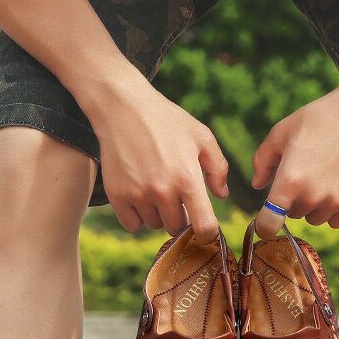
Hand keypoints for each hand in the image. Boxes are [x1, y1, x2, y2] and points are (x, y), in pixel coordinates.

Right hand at [85, 70, 227, 242]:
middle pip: (177, 227)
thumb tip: (222, 196)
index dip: (207, 232)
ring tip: (155, 188)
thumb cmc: (166, 120)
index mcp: (188, 180)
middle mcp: (163, 191)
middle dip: (180, 216)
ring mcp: (138, 195)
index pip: (204, 227)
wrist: (122, 106)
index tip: (204, 226)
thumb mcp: (201, 136)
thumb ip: (218, 168)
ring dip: (158, 214)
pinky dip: (137, 216)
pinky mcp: (117, 196)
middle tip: (175, 195)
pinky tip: (139, 195)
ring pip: (154, 225)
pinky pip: (133, 224)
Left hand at [252, 69, 338, 238]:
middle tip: (305, 175)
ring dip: (314, 206)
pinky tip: (336, 189)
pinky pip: (336, 222)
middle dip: (294, 200)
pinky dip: (334, 211)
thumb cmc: (317, 121)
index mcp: (290, 181)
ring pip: (315, 219)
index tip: (266, 223)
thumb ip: (262, 161)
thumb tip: (257, 185)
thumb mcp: (281, 133)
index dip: (264, 226)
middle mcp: (312, 196)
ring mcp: (335, 201)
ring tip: (322, 179)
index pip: (269, 223)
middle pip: (293, 215)